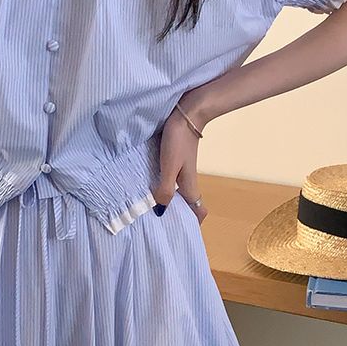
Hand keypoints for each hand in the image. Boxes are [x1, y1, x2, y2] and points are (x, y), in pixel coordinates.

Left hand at [154, 100, 208, 224]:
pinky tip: (147, 185)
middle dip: (176, 215)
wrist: (186, 114)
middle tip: (156, 223)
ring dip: (167, 201)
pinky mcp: (175, 160)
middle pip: (187, 204)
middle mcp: (187, 181)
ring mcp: (182, 170)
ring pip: (177, 192)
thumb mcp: (169, 167)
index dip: (193, 223)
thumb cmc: (178, 141)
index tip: (179, 231)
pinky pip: (170, 179)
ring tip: (148, 208)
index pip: (199, 211)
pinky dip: (161, 186)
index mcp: (189, 186)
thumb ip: (165, 189)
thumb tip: (160, 210)